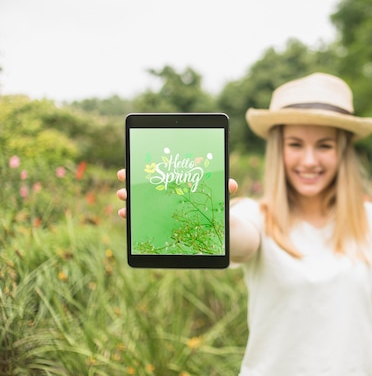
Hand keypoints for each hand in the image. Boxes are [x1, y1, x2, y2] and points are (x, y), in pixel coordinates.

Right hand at [115, 169, 238, 218]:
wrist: (218, 226)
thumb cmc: (216, 205)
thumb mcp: (219, 196)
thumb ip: (224, 188)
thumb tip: (232, 185)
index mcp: (181, 181)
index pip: (162, 170)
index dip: (149, 165)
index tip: (137, 161)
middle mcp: (168, 191)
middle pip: (147, 183)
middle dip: (132, 179)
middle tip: (123, 176)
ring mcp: (162, 206)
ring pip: (141, 199)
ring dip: (129, 196)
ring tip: (122, 195)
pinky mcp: (161, 221)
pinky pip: (143, 216)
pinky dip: (132, 215)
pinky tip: (124, 215)